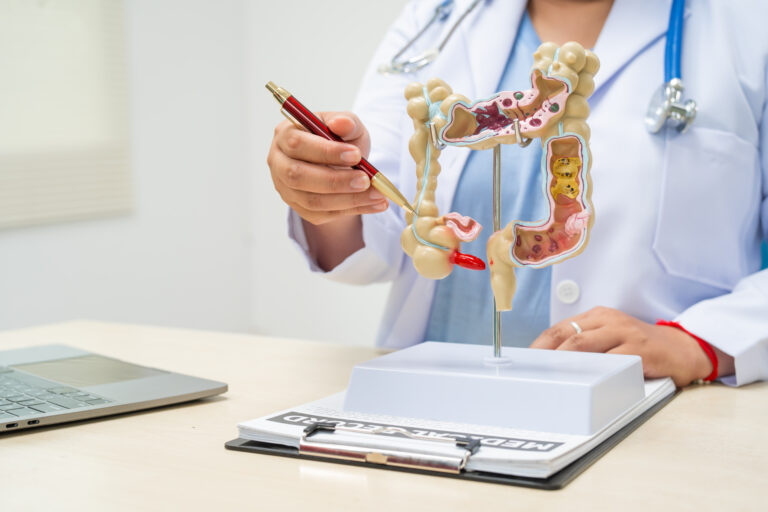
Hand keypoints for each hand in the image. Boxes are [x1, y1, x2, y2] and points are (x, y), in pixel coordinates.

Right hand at [267, 112, 388, 224]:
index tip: (355, 155)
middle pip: (298, 176)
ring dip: (348, 199)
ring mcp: (287, 189)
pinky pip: (324, 214)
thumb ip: (347, 122)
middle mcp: (279, 163)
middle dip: (335, 181)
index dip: (325, 151)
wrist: (342, 164)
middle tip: (366, 180)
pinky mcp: (300, 208)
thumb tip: (341, 123)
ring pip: (312, 200)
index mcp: (285, 135)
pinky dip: (353, 210)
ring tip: (377, 195)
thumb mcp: (348, 126)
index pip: (298, 144)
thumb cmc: (340, 140)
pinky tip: (375, 204)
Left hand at [530, 306, 713, 386]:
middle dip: (545, 354)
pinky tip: (581, 380)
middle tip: (532, 371)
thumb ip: (586, 343)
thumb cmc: (641, 347)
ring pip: (583, 345)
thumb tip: (552, 362)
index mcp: (597, 317)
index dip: (540, 344)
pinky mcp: (639, 350)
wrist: (683, 349)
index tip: (526, 360)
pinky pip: (610, 361)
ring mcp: (624, 334)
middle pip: (567, 335)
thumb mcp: (611, 336)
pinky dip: (593, 371)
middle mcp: (608, 321)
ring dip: (562, 362)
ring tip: (548, 376)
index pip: (560, 328)